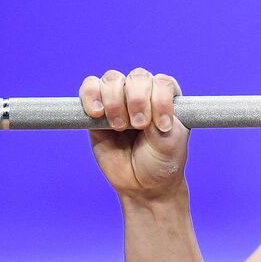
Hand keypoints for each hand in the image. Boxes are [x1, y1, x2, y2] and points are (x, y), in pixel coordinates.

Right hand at [79, 68, 189, 200]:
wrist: (143, 184)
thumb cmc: (162, 160)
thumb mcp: (171, 144)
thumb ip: (158, 124)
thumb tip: (136, 109)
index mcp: (167, 96)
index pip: (162, 82)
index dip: (160, 100)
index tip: (162, 126)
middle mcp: (144, 93)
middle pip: (137, 77)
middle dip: (137, 100)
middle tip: (139, 126)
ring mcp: (119, 99)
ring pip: (112, 79)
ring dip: (115, 102)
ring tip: (120, 126)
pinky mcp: (96, 110)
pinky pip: (89, 88)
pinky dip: (90, 95)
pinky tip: (96, 113)